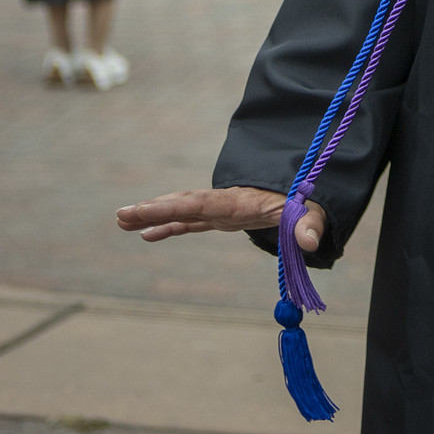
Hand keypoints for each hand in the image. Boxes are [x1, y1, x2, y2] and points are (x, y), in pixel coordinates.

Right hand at [115, 187, 324, 252]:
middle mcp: (227, 202)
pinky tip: (147, 236)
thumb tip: (310, 241)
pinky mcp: (225, 217)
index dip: (172, 207)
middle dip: (154, 209)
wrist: (310, 192)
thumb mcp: (313, 213)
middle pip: (185, 204)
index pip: (201, 203)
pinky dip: (169, 227)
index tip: (144, 208)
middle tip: (120, 215)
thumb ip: (309, 225)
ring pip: (183, 211)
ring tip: (121, 221)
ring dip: (154, 215)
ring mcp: (223, 209)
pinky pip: (191, 222)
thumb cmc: (310, 203)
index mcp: (242, 201)